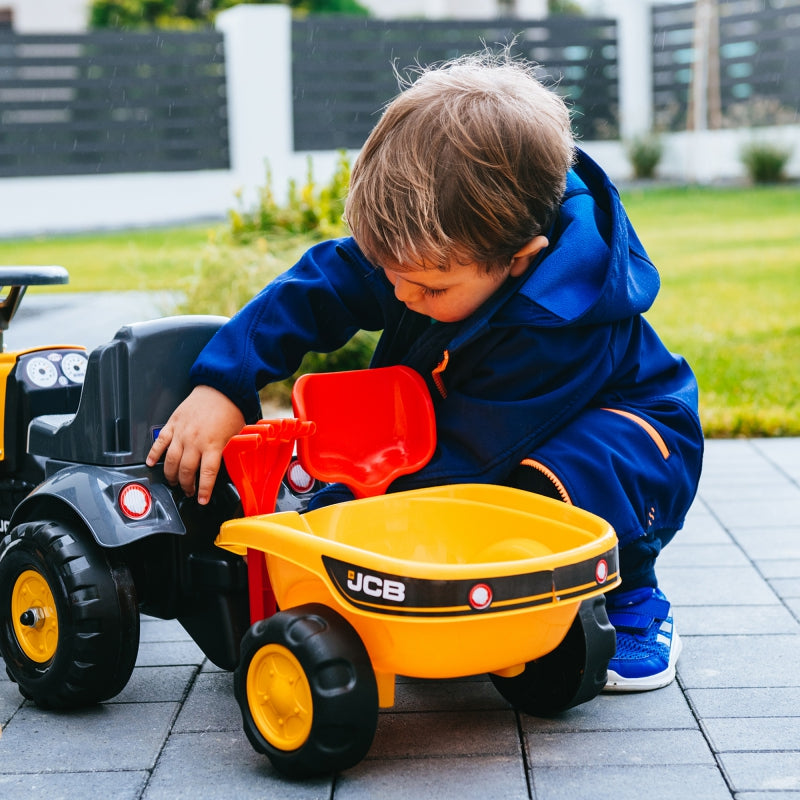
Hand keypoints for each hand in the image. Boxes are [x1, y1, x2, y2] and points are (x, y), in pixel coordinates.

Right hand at [146, 385, 244, 504]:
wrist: (220, 387)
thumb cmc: (231, 409)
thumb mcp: (237, 435)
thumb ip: (229, 452)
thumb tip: (229, 466)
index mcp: (213, 444)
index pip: (207, 474)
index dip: (204, 490)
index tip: (202, 500)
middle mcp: (195, 441)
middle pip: (186, 471)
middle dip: (186, 485)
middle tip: (188, 491)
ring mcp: (181, 432)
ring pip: (170, 460)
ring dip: (171, 475)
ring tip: (174, 482)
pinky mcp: (173, 423)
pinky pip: (160, 442)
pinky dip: (153, 454)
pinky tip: (151, 463)